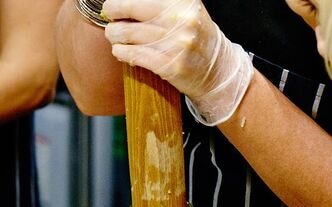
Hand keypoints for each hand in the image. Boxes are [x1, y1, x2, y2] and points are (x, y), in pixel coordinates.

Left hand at [102, 0, 252, 124]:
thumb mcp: (187, 11)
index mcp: (184, 2)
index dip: (120, 0)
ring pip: (127, 33)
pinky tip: (121, 51)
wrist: (216, 71)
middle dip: (113, 13)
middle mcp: (182, 20)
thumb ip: (161, 3)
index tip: (113, 5)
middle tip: (111, 18)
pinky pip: (134, 54)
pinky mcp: (171, 65)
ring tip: (116, 37)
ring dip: (115, 35)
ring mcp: (177, 44)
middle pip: (129, 9)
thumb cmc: (196, 38)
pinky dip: (122, 52)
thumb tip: (123, 2)